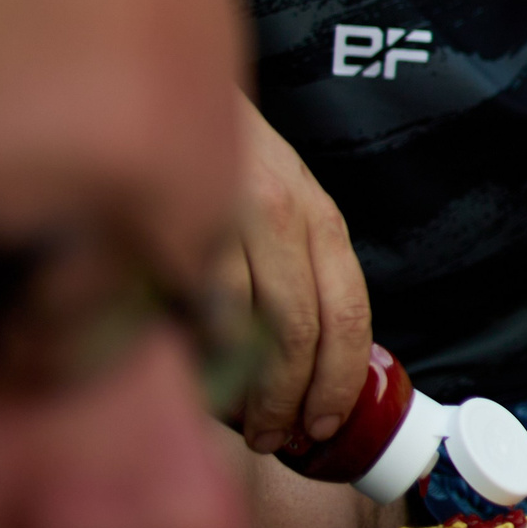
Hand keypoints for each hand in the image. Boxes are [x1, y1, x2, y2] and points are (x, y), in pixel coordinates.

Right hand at [213, 93, 372, 452]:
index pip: (349, 311)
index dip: (340, 378)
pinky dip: (200, 355)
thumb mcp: (289, 207)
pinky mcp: (177, 222)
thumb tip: (306, 364)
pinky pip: (191, 304)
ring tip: (245, 425)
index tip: (326, 422)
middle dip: (293, 398)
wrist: (186, 88)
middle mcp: (286, 215)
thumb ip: (303, 269)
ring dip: (248, 390)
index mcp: (322, 217)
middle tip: (280, 439)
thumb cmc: (238, 165)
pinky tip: (200, 380)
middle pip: (303, 330)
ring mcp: (231, 217)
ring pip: (247, 326)